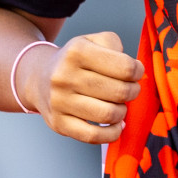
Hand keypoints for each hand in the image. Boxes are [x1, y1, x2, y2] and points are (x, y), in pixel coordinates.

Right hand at [18, 31, 143, 143]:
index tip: (136, 73)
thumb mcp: (92, 40)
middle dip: (133, 92)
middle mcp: (64, 76)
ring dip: (122, 112)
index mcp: (77, 52)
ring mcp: (60, 102)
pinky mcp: (58, 123)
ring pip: (108, 114)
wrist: (39, 78)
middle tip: (130, 90)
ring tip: (120, 105)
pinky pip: (93, 136)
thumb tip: (133, 69)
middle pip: (119, 92)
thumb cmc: (75, 61)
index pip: (125, 67)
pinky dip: (112, 133)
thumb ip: (114, 45)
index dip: (138, 71)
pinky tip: (116, 125)